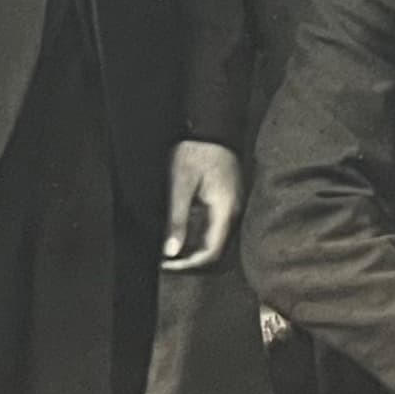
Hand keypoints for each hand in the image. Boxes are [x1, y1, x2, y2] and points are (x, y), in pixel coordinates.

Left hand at [162, 140, 243, 270]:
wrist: (212, 128)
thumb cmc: (196, 152)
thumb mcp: (181, 185)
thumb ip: (177, 220)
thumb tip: (171, 251)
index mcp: (225, 211)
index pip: (211, 253)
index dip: (188, 265)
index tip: (165, 265)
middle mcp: (232, 214)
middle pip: (213, 251)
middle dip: (188, 260)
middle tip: (162, 260)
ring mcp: (230, 208)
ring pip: (212, 240)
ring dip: (191, 248)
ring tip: (166, 248)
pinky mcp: (224, 203)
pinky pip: (211, 227)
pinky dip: (194, 235)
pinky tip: (178, 232)